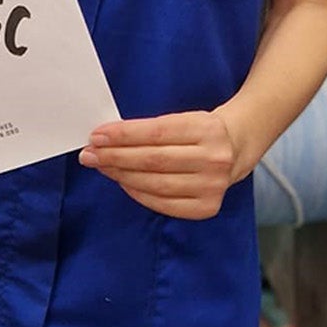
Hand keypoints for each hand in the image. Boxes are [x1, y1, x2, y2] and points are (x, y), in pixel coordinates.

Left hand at [79, 111, 237, 219]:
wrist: (237, 147)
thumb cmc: (200, 130)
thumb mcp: (182, 119)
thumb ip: (149, 130)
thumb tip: (105, 140)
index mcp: (206, 129)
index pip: (155, 133)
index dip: (122, 135)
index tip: (96, 136)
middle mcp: (213, 159)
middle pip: (152, 160)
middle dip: (115, 157)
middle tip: (89, 154)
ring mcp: (212, 186)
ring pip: (155, 184)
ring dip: (121, 175)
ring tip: (102, 167)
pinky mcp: (207, 207)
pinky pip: (163, 203)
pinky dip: (138, 193)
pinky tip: (123, 182)